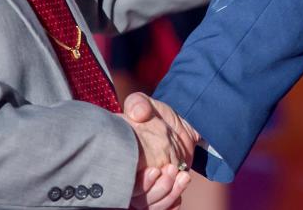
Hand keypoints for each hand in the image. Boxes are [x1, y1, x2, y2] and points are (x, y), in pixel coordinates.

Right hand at [125, 94, 198, 209]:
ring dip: (168, 194)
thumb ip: (138, 103)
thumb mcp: (146, 103)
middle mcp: (129, 177)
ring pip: (152, 205)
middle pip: (138, 199)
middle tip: (171, 170)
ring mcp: (145, 187)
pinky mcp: (159, 191)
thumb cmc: (156, 115)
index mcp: (120, 159)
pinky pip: (164, 206)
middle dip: (156, 190)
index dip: (139, 183)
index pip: (122, 183)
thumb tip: (138, 113)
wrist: (177, 124)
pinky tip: (181, 185)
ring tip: (182, 176)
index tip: (153, 171)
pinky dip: (174, 200)